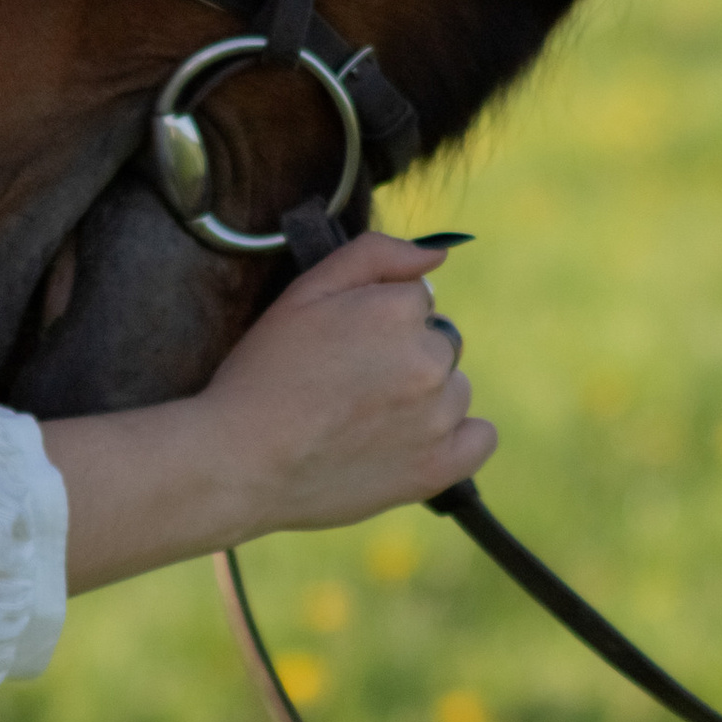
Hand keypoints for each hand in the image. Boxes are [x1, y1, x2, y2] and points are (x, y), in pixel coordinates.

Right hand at [42, 234, 496, 593]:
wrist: (239, 461)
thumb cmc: (265, 373)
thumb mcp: (305, 292)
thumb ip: (375, 255)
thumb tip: (438, 255)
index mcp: (399, 310)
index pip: (416, 301)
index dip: (375, 320)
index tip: (342, 346)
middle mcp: (430, 360)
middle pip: (439, 343)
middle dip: (403, 356)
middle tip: (348, 386)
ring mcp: (438, 417)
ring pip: (453, 390)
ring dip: (424, 398)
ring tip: (364, 420)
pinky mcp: (439, 467)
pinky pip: (481, 438)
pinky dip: (458, 437)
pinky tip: (416, 440)